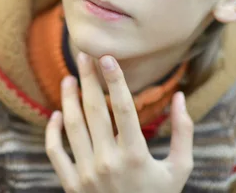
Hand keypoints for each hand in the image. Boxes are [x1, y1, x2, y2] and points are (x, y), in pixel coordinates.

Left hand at [45, 52, 193, 192]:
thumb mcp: (179, 169)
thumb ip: (183, 132)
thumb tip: (181, 97)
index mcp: (135, 156)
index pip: (123, 109)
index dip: (116, 80)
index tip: (108, 57)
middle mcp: (107, 162)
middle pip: (94, 110)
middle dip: (89, 79)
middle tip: (84, 55)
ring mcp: (86, 174)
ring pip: (71, 126)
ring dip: (68, 98)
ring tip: (69, 77)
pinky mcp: (71, 184)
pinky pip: (55, 151)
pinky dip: (52, 130)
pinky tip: (56, 113)